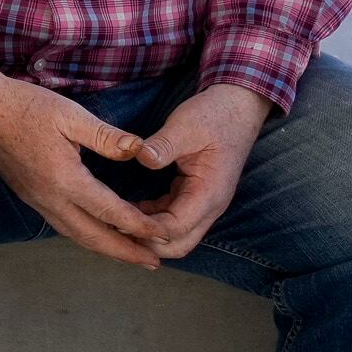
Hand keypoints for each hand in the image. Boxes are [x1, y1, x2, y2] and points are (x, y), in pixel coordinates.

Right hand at [0, 59, 166, 268]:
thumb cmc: (26, 106)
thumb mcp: (71, 115)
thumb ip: (107, 137)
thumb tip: (141, 152)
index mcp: (64, 179)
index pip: (109, 212)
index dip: (138, 226)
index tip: (163, 235)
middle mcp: (49, 199)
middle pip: (92, 237)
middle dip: (124, 253)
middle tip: (153, 263)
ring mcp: (37, 201)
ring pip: (76, 235)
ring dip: (106, 249)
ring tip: (132, 255)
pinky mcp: (30, 196)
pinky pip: (64, 226)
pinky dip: (87, 236)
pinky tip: (99, 233)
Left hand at [129, 83, 268, 260]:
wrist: (238, 107)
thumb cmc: (214, 115)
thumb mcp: (185, 125)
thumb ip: (163, 145)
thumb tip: (141, 157)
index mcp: (209, 192)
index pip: (176, 228)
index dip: (146, 230)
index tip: (116, 219)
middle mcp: (210, 205)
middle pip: (179, 244)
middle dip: (147, 243)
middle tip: (113, 228)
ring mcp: (204, 203)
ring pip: (177, 236)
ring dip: (149, 234)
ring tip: (117, 222)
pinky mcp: (196, 196)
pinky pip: (174, 219)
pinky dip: (153, 220)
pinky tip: (130, 208)